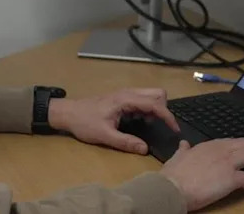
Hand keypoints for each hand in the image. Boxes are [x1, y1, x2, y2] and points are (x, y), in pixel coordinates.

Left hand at [48, 88, 178, 154]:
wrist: (68, 113)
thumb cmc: (84, 122)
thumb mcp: (104, 135)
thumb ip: (125, 142)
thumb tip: (145, 149)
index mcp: (125, 99)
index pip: (155, 104)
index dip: (168, 116)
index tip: (175, 129)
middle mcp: (128, 93)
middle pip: (157, 93)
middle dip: (163, 109)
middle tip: (157, 126)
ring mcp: (125, 94)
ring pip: (150, 95)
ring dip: (154, 109)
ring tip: (146, 125)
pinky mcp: (122, 98)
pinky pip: (142, 100)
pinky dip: (147, 109)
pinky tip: (138, 122)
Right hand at [160, 139, 243, 211]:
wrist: (173, 188)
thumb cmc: (173, 175)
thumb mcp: (177, 157)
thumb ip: (183, 150)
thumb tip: (184, 143)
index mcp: (207, 146)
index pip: (228, 141)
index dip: (238, 146)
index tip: (241, 151)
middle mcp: (220, 151)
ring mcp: (227, 164)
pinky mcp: (232, 179)